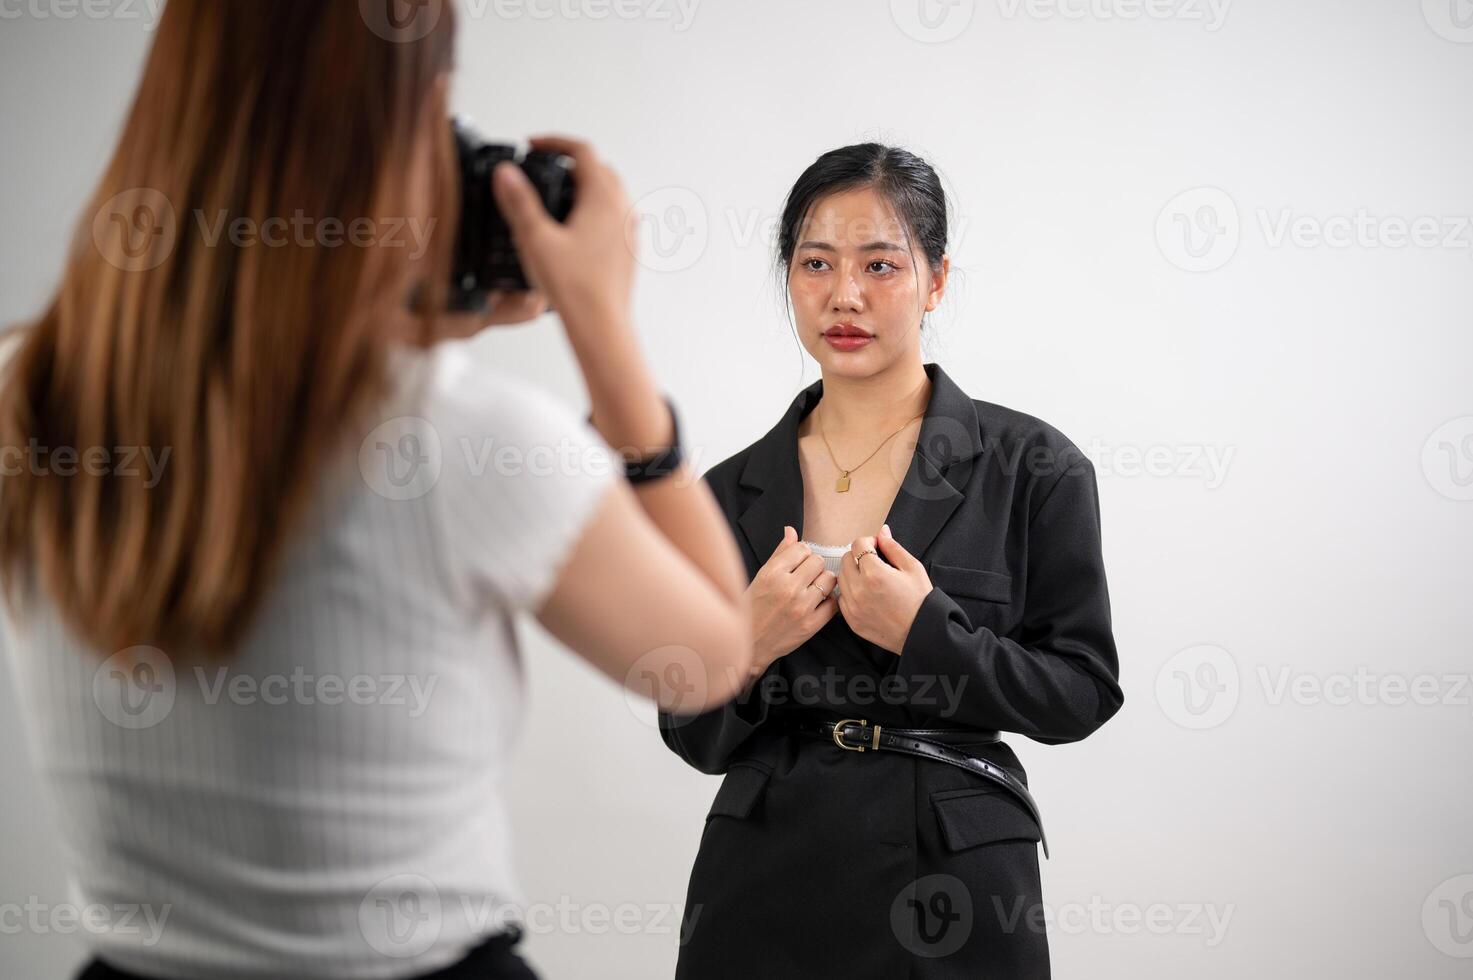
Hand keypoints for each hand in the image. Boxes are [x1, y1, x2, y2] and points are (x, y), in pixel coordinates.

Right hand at [490, 134, 636, 333]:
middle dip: (570, 162)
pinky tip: (573, 228)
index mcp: (604, 198)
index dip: (554, 142)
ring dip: (585, 185)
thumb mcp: (535, 239)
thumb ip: (519, 202)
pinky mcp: (629, 250)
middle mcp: (623, 209)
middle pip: (599, 168)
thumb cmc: (574, 289)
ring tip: (556, 196)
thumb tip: (507, 173)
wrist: (601, 327)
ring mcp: (630, 231)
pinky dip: (595, 209)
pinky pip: (614, 217)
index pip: (582, 151)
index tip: (533, 145)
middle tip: (543, 167)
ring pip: (610, 192)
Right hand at [746, 526, 838, 681]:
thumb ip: (779, 553)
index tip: (797, 563)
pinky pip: (833, 603)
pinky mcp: (811, 625)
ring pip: (829, 579)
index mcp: (772, 573)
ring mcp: (801, 607)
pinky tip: (818, 603)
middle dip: (814, 567)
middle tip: (805, 577)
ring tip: (812, 589)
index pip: (802, 548)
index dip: (802, 555)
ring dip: (824, 582)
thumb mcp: (760, 577)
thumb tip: (791, 530)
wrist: (749, 643)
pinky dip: (829, 602)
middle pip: (818, 561)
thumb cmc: (752, 608)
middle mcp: (788, 588)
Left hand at [837, 523, 932, 654]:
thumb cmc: (920, 601)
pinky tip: (865, 594)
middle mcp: (859, 589)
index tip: (877, 547)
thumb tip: (882, 531)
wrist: (921, 633)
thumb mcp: (913, 568)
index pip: (858, 544)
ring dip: (852, 573)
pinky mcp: (851, 620)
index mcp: (875, 573)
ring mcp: (853, 606)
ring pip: (841, 578)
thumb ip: (893, 547)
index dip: (869, 541)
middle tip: (874, 562)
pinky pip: (842, 598)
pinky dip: (850, 592)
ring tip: (870, 578)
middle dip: (859, 556)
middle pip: (846, 559)